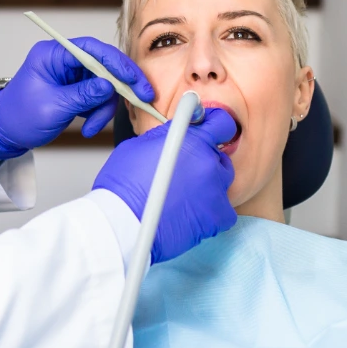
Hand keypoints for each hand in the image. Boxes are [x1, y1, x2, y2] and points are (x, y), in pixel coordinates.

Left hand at [0, 38, 154, 160]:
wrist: (4, 133)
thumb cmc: (18, 117)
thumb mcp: (52, 107)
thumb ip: (83, 96)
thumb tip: (109, 86)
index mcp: (53, 54)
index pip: (93, 50)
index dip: (117, 63)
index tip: (134, 80)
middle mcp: (64, 60)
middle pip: (104, 66)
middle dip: (120, 86)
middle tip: (141, 98)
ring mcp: (71, 75)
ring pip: (104, 85)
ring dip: (104, 108)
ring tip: (92, 127)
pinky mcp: (76, 89)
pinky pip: (98, 97)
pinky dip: (98, 113)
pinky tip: (88, 126)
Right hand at [91, 107, 237, 262]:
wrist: (122, 223)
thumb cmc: (123, 186)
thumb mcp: (140, 145)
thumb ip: (168, 135)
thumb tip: (177, 131)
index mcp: (193, 140)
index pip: (222, 124)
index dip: (215, 128)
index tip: (209, 135)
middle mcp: (208, 162)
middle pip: (220, 157)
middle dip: (205, 162)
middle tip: (185, 174)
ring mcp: (215, 191)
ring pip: (222, 185)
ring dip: (208, 188)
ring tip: (183, 197)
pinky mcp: (216, 217)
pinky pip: (225, 212)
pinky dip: (211, 214)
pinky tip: (192, 215)